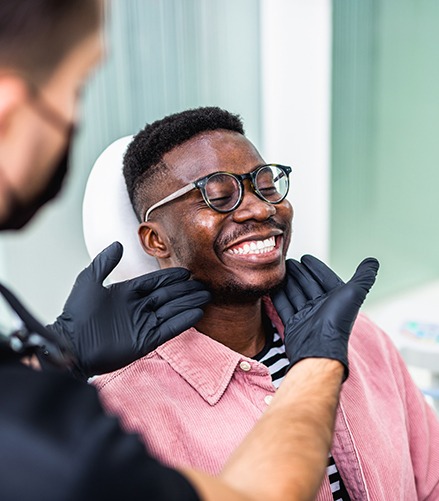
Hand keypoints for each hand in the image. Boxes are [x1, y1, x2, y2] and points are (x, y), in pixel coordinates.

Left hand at [48, 242, 210, 379]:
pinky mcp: (146, 340)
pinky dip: (184, 321)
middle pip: (168, 295)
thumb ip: (104, 262)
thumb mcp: (89, 281)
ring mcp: (143, 324)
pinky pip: (169, 328)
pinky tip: (197, 313)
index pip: (154, 282)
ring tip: (205, 296)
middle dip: (186, 290)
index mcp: (126, 293)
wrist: (72, 344)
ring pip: (172, 310)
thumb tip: (118, 244)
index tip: (186, 272)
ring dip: (189, 303)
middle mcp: (138, 308)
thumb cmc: (76, 313)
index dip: (170, 277)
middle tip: (203, 285)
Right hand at [271, 255, 378, 379]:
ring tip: (280, 270)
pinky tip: (273, 287)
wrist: (318, 349)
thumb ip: (363, 277)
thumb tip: (373, 261)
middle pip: (308, 284)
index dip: (316, 267)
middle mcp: (322, 307)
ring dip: (288, 281)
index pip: (324, 278)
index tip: (306, 257)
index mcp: (336, 299)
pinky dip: (278, 296)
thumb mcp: (353, 293)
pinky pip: (284, 306)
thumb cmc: (337, 322)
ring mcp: (307, 316)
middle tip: (288, 261)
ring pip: (295, 293)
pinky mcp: (293, 324)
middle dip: (299, 272)